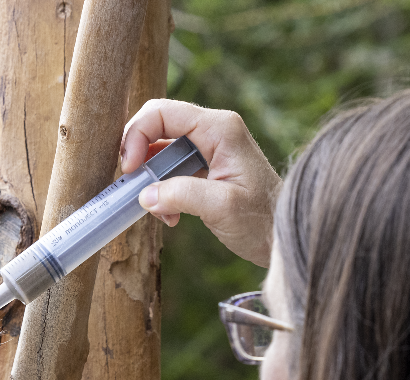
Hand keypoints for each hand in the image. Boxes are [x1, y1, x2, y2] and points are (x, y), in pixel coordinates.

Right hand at [121, 99, 282, 265]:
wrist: (280, 237)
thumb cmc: (262, 220)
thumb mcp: (222, 207)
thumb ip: (182, 196)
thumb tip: (146, 194)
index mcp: (220, 128)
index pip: (163, 113)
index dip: (137, 135)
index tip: (129, 169)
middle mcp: (213, 131)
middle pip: (158, 126)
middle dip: (139, 156)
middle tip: (132, 186)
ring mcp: (209, 149)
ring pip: (161, 151)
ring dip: (151, 180)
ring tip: (159, 211)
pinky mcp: (204, 169)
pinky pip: (170, 171)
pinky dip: (162, 192)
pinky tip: (171, 216)